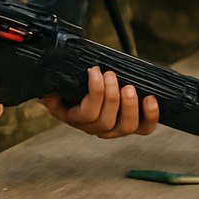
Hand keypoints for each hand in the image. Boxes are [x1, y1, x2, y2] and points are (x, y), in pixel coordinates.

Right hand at [41, 67, 159, 137]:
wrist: (87, 86)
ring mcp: (115, 128)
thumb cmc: (75, 82)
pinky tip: (150, 100)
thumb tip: (48, 86)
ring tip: (130, 87)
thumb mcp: (61, 82)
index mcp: (76, 117)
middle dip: (111, 96)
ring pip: (125, 127)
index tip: (95, 70)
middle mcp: (95, 127)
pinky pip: (143, 128)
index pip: (86, 114)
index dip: (95, 92)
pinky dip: (150, 116)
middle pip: (105, 121)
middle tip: (111, 75)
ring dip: (130, 106)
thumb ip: (55, 83)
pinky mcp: (132, 124)